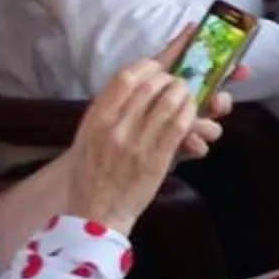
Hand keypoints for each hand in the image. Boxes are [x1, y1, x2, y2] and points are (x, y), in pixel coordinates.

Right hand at [65, 51, 201, 230]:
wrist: (95, 211)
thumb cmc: (90, 171)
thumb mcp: (87, 134)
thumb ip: (107, 108)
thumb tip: (134, 81)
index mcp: (96, 118)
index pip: (124, 78)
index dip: (146, 67)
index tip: (154, 68)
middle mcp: (115, 127)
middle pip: (150, 87)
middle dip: (168, 79)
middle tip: (174, 82)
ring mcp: (137, 143)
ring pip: (168, 103)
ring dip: (183, 93)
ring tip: (185, 94)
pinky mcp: (157, 159)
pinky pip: (179, 126)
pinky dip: (189, 113)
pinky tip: (191, 112)